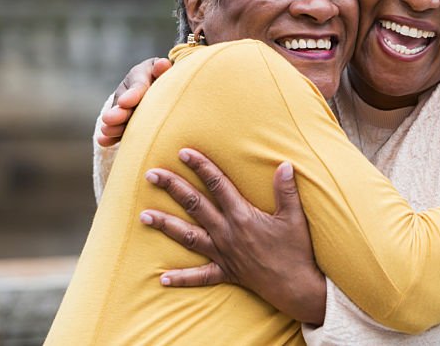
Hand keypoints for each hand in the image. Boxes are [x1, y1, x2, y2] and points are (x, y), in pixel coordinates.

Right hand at [96, 57, 171, 146]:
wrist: (160, 84)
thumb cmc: (166, 76)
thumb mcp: (164, 70)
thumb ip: (163, 69)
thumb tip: (163, 65)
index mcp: (141, 74)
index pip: (138, 85)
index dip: (133, 94)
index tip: (125, 103)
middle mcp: (129, 90)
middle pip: (124, 103)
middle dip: (119, 112)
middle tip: (110, 119)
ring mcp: (123, 107)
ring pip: (118, 117)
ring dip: (113, 125)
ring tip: (108, 131)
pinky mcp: (123, 121)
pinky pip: (116, 128)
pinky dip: (110, 136)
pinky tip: (104, 141)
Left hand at [140, 148, 326, 324]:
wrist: (296, 286)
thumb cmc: (296, 250)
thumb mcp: (294, 217)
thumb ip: (286, 190)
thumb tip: (284, 163)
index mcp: (242, 216)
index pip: (218, 185)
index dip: (201, 167)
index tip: (184, 152)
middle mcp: (227, 233)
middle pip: (195, 205)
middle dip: (172, 188)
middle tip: (151, 174)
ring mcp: (223, 254)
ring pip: (187, 237)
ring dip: (165, 225)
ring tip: (143, 215)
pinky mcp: (226, 272)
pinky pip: (200, 277)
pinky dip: (181, 278)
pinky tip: (163, 278)